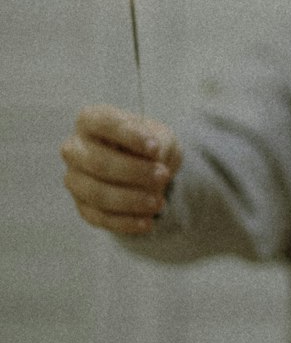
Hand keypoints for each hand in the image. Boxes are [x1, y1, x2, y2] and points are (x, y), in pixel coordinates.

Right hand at [61, 104, 181, 236]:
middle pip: (97, 162)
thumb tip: (153, 159)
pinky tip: (147, 222)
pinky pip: (99, 217)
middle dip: (133, 171)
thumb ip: (157, 143)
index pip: (102, 123)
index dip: (128, 136)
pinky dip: (125, 222)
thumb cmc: (149, 145)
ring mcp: (75, 179)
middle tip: (163, 176)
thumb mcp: (161, 136)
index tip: (155, 148)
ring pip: (96, 193)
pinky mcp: (82, 206)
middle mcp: (75, 148)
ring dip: (130, 200)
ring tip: (158, 202)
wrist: (148, 168)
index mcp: (90, 120)